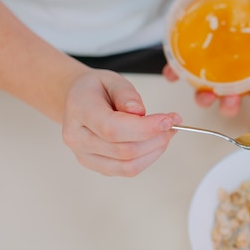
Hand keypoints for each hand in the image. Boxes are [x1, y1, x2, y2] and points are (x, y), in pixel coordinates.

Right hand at [62, 69, 181, 175]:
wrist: (76, 102)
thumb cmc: (95, 90)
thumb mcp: (111, 79)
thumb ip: (126, 94)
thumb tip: (139, 112)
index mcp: (79, 111)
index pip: (112, 128)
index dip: (144, 128)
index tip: (168, 120)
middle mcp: (77, 138)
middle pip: (123, 150)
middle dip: (156, 138)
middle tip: (173, 123)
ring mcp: (85, 156)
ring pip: (127, 166)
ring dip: (154, 151)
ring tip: (166, 133)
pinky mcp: (97, 166)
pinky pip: (127, 170)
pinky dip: (147, 158)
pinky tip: (155, 142)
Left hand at [162, 5, 249, 116]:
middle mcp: (228, 76)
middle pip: (230, 100)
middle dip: (230, 106)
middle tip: (231, 100)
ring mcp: (207, 70)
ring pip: (203, 93)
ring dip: (204, 99)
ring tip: (205, 95)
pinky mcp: (187, 58)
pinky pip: (177, 71)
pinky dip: (173, 74)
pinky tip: (172, 74)